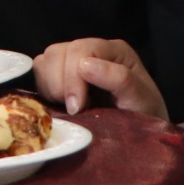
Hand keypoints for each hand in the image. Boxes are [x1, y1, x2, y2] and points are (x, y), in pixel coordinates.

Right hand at [34, 38, 166, 118]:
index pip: (80, 49)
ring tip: (69, 108)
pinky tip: (61, 105)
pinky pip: (39, 74)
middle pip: (57, 53)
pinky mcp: (60, 77)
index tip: (77, 107)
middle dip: (60, 84)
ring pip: (44, 61)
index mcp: (113, 50)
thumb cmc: (144, 116)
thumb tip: (86, 65)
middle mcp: (91, 51)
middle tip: (75, 110)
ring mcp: (73, 63)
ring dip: (51, 87)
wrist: (140, 134)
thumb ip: (120, 79)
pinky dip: (45, 91)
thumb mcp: (141, 99)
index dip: (72, 77)